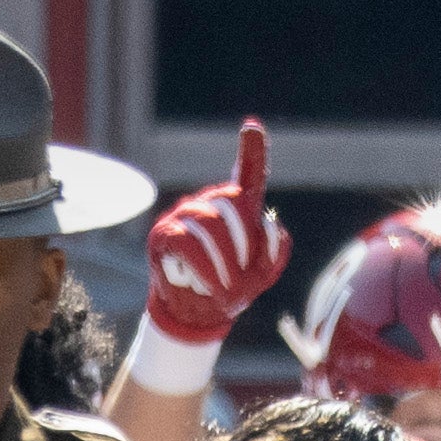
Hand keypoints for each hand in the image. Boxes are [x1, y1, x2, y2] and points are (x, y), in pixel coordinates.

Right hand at [142, 121, 286, 345]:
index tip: (252, 127)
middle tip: (242, 278)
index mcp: (236, 211)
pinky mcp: (164, 234)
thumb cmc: (231, 288)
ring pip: (211, 226)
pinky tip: (211, 286)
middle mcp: (208, 204)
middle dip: (245, 245)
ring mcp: (184, 215)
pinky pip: (189, 243)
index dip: (252, 152)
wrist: (197, 313)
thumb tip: (269, 221)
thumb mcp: (262, 275)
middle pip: (233, 204)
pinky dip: (206, 269)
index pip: (246, 175)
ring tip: (225, 288)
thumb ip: (275, 251)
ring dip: (226, 264)